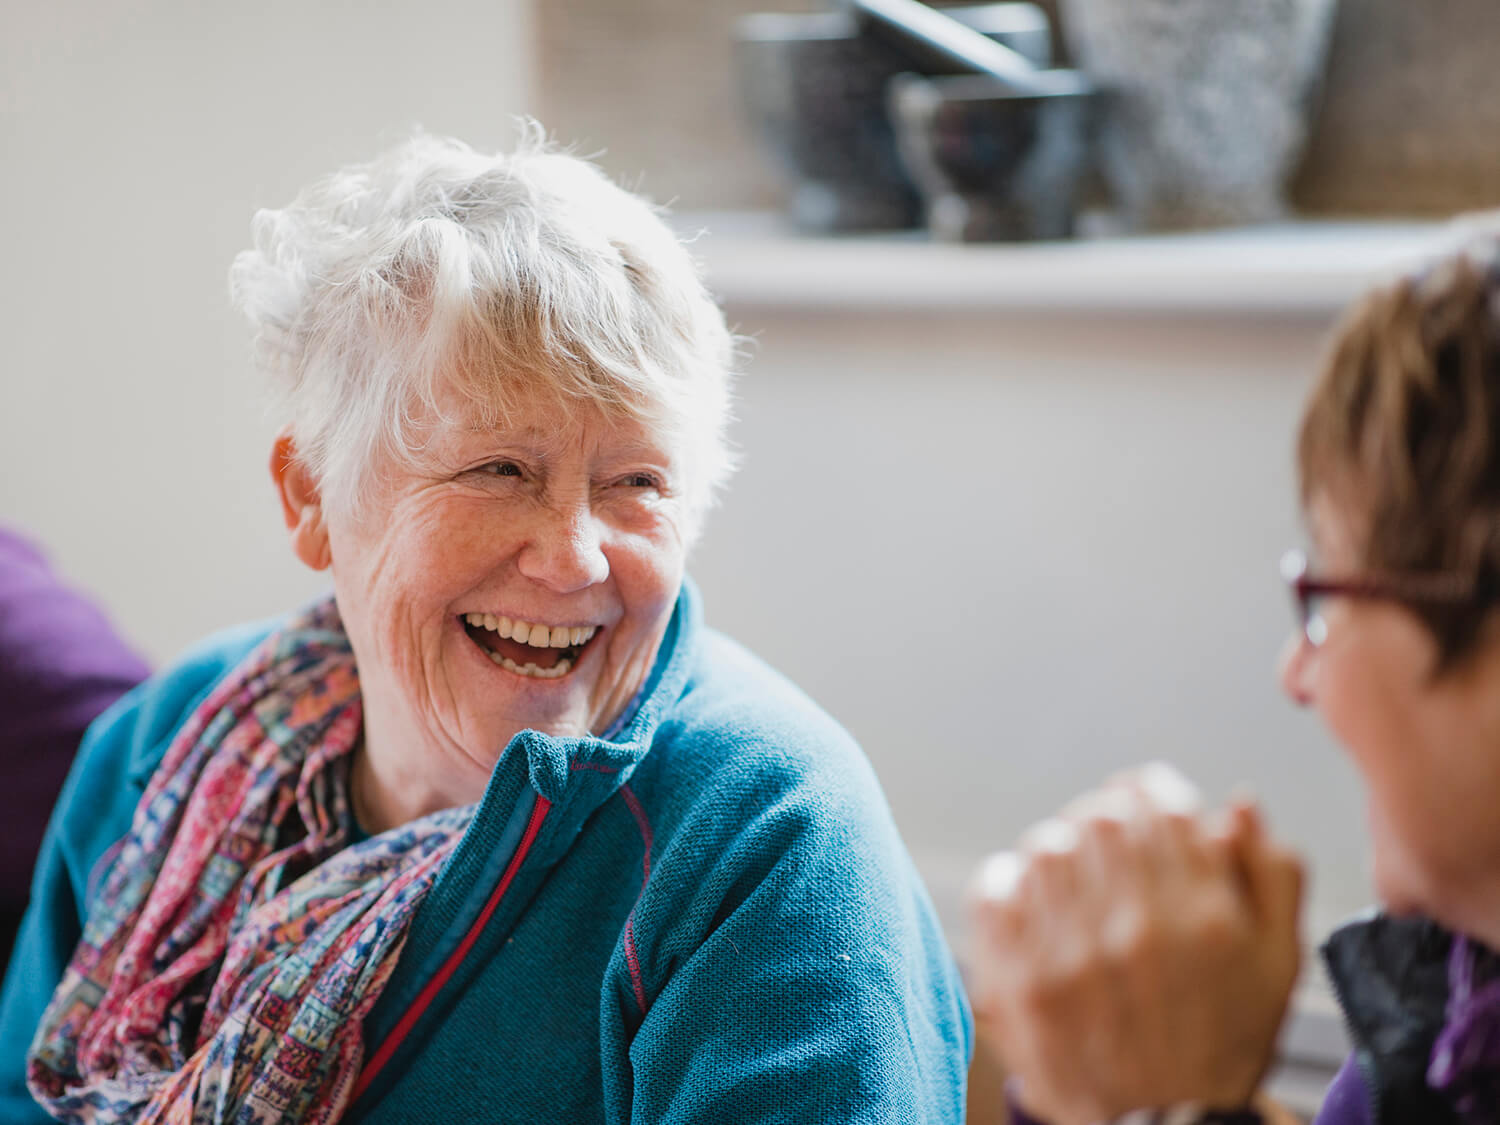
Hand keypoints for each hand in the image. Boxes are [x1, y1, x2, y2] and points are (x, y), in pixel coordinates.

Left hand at [967, 764, 1303, 1124]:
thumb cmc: (1223, 1043)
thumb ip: (1268, 874)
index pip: (1159, 805)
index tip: (1146, 802)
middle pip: (1101, 819)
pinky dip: (1010, 881)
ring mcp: (1069, 956)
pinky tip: (1032, 898)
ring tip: (1076, 875)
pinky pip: (996, 890)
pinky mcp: (1018, 983)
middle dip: (1109, 817)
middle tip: (1112, 841)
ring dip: (1062, 849)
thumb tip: (1236, 804)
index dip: (1150, 792)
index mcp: (1204, 917)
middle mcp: (1135, 930)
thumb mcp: (1278, 963)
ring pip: (1048, 846)